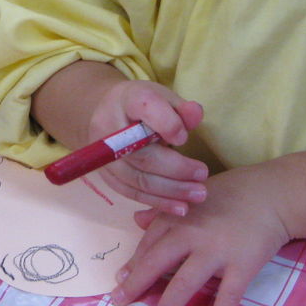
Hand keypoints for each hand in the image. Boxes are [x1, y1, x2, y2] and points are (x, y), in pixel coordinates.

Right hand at [91, 79, 206, 214]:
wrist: (109, 114)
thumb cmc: (144, 107)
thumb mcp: (164, 99)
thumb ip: (182, 109)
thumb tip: (196, 114)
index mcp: (127, 99)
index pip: (146, 109)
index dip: (168, 125)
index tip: (185, 139)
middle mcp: (109, 128)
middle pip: (142, 154)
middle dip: (176, 169)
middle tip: (202, 176)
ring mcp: (103, 155)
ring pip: (137, 179)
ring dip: (170, 191)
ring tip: (197, 194)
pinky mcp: (106, 175)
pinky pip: (131, 193)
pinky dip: (157, 202)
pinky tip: (179, 207)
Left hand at [111, 163, 290, 305]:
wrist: (273, 194)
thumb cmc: (230, 194)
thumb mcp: (193, 196)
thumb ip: (165, 210)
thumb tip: (136, 220)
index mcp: (179, 216)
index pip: (149, 243)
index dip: (133, 264)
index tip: (119, 281)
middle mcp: (193, 234)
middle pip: (157, 264)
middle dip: (136, 285)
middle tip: (118, 304)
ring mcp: (217, 251)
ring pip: (184, 284)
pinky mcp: (243, 265)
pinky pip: (228, 296)